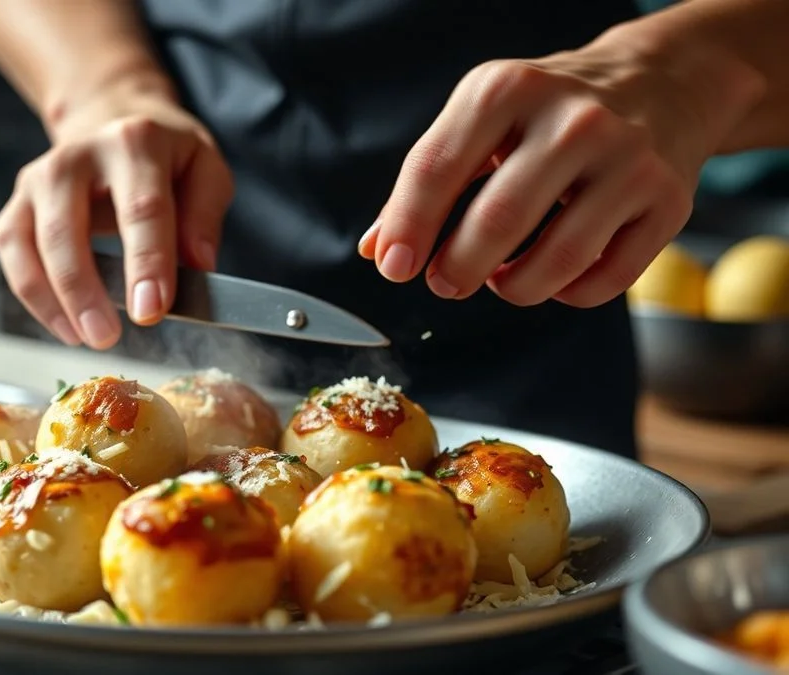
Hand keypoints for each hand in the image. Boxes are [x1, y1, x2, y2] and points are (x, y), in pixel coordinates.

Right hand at [0, 85, 233, 348]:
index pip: (141, 208)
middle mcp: (77, 155)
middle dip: (85, 289)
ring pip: (29, 242)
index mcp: (135, 142)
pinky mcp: (18, 202)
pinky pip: (12, 251)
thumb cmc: (166, 160)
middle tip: (107, 337)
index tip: (150, 310)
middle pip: (67, 227)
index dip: (146, 263)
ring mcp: (39, 178)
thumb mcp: (205, 170)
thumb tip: (198, 266)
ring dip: (53, 298)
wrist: (114, 124)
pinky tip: (64, 324)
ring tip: (85, 337)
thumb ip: (204, 215)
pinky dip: (33, 295)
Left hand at [359, 35, 724, 307]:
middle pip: (497, 221)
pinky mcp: (668, 201)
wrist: (663, 81)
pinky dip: (568, 294)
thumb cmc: (551, 111)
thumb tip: (376, 248)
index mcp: (507, 90)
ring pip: (557, 262)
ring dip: (513, 288)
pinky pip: (605, 280)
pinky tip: (554, 276)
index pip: (436, 168)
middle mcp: (572, 120)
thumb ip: (428, 180)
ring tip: (500, 279)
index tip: (394, 267)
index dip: (408, 227)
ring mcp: (627, 160)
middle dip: (458, 269)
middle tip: (446, 282)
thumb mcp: (483, 119)